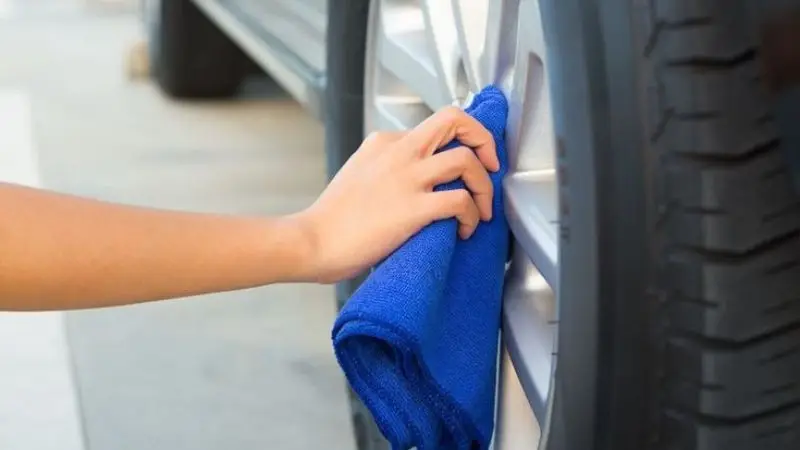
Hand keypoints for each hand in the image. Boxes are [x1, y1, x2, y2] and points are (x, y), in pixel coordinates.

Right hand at [296, 106, 498, 282]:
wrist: (312, 241)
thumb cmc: (333, 219)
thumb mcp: (358, 173)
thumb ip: (386, 166)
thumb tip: (417, 179)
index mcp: (384, 142)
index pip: (434, 126)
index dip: (461, 141)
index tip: (470, 162)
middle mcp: (398, 152)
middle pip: (454, 120)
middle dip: (484, 139)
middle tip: (492, 165)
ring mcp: (406, 178)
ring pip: (466, 160)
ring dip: (484, 186)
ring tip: (482, 209)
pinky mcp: (413, 208)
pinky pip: (460, 201)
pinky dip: (472, 215)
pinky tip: (464, 230)